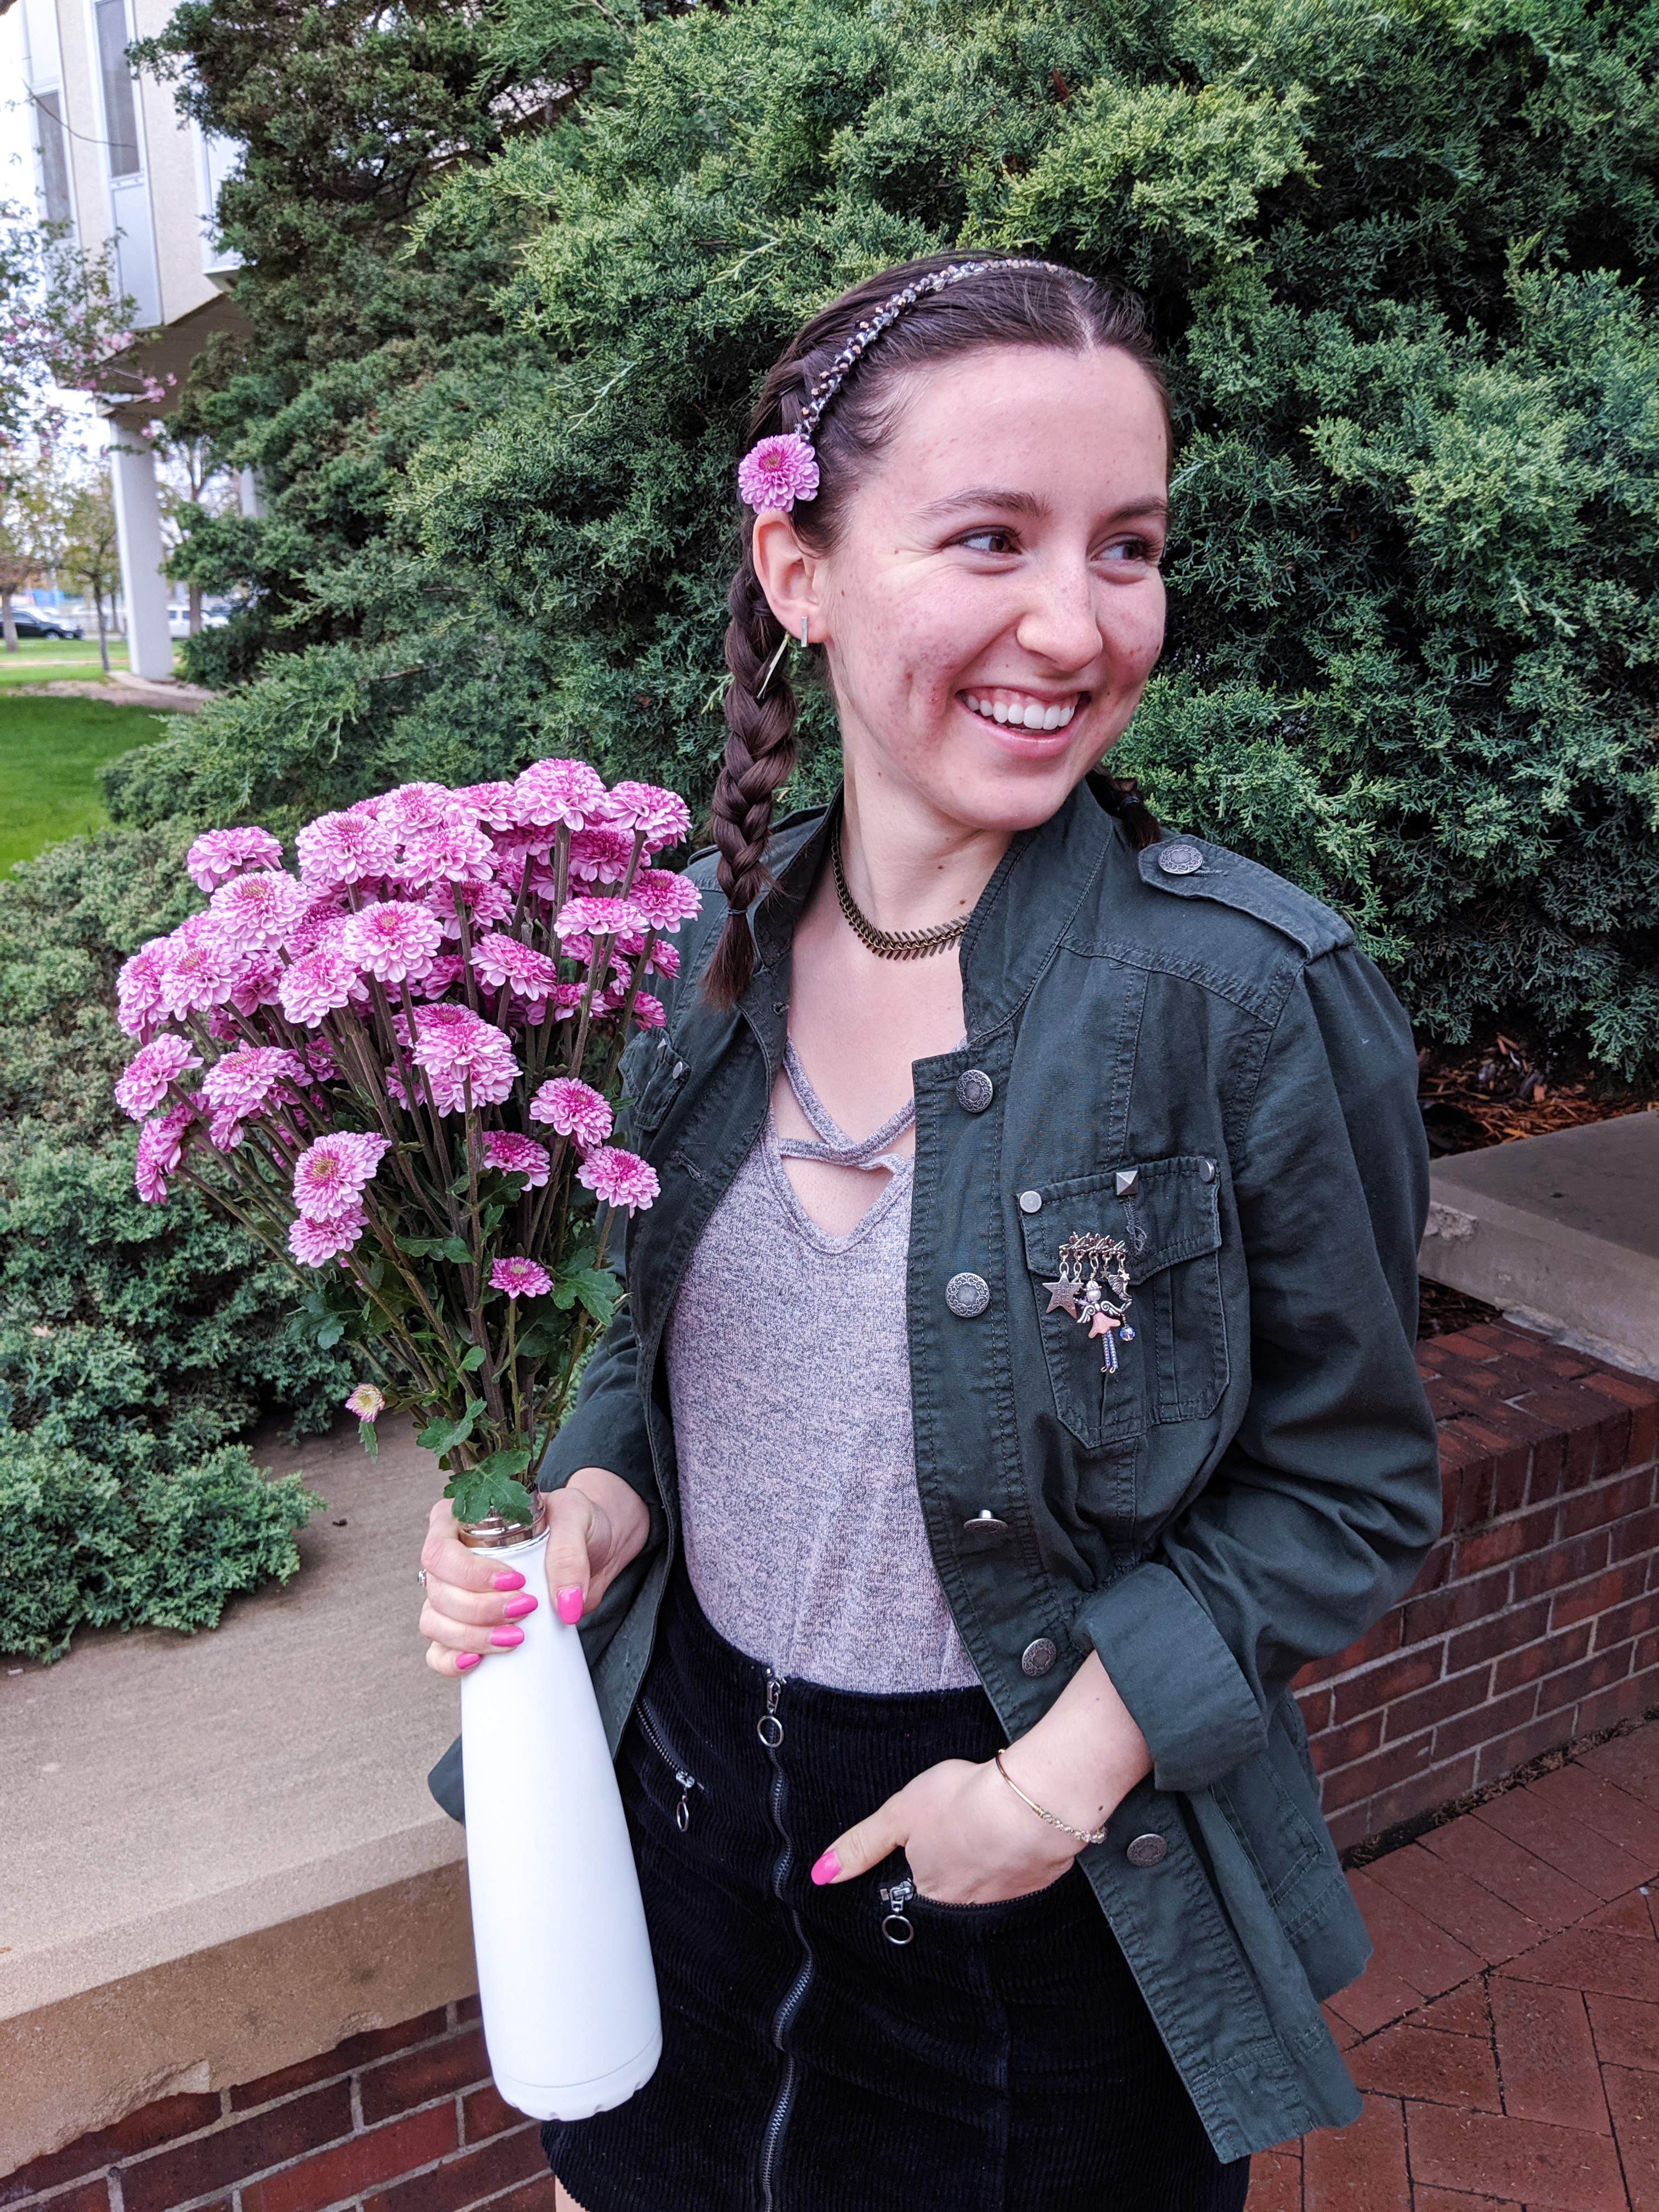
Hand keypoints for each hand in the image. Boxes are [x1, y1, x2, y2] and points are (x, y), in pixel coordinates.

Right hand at [419, 1466, 648, 1678]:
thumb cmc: (576, 1523)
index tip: (515, 1581)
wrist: (595, 1549)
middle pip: (438, 1592)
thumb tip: (564, 1606)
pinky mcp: (465, 1625)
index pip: (440, 1551)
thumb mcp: (577, 1519)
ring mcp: (453, 1594)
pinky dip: (452, 1661)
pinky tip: (477, 1662)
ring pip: (435, 1623)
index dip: (470, 1574)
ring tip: (515, 1637)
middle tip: (525, 1608)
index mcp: (461, 1520)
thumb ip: (569, 1554)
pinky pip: (440, 1651)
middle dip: (479, 1610)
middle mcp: (450, 1558)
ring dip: (471, 1637)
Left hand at [811, 1755, 1078, 1905]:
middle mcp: (968, 1904)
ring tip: (989, 1829)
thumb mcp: (900, 1814)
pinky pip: (1025, 1872)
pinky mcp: (1041, 1879)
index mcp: (931, 1890)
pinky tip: (1020, 1832)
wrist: (1031, 1803)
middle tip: (962, 1828)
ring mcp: (1008, 1895)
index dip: (921, 1861)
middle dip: (957, 1863)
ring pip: (991, 1881)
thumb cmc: (962, 1802)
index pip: (918, 1886)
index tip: (931, 1841)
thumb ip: (862, 1844)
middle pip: (955, 1888)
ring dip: (990, 1860)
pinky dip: (1021, 1854)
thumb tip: (821, 1875)